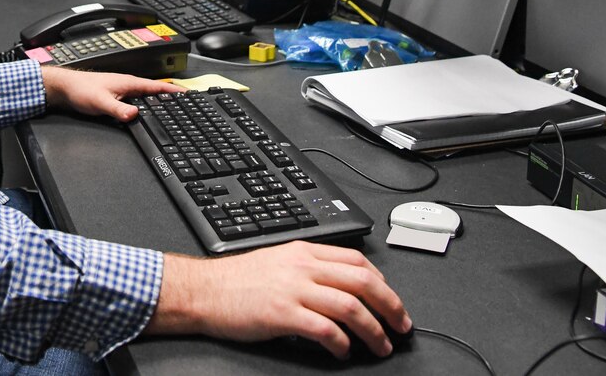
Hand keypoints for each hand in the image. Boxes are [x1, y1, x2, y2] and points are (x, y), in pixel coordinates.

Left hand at [40, 65, 182, 122]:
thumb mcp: (101, 102)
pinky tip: (145, 112)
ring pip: (145, 96)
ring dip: (158, 101)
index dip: (173, 91)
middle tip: (185, 103)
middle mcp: (127, 85)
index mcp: (128, 83)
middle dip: (170, 97)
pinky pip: (136, 101)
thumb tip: (134, 115)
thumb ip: (118, 109)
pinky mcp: (117, 96)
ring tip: (171, 108)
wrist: (65, 87)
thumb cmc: (81, 90)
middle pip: (154, 92)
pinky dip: (145, 105)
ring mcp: (122, 90)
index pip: (156, 87)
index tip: (188, 94)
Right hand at [146, 241, 410, 358]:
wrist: (204, 290)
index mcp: (304, 251)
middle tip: (401, 326)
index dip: (383, 283)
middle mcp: (303, 266)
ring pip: (351, 306)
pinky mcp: (283, 313)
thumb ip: (308, 267)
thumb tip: (341, 286)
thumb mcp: (278, 260)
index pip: (357, 261)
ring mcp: (294, 289)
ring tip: (381, 346)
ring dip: (374, 330)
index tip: (392, 301)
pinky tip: (344, 353)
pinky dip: (342, 344)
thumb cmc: (237, 280)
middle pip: (363, 281)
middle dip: (390, 306)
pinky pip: (325, 330)